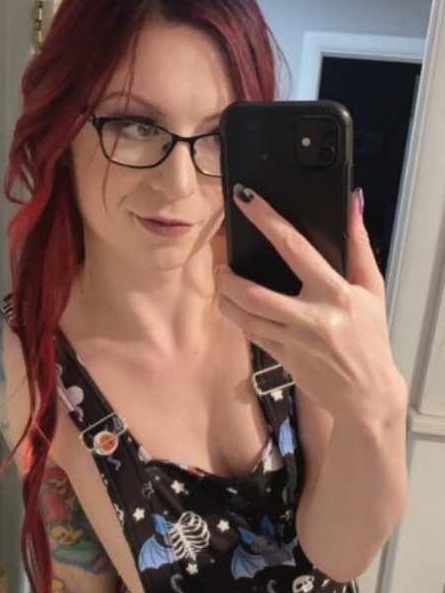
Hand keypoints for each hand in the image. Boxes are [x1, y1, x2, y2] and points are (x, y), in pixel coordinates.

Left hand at [214, 187, 406, 424]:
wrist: (367, 393)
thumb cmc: (370, 338)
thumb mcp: (372, 289)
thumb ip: (358, 245)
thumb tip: (353, 203)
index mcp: (336, 294)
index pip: (296, 248)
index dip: (267, 220)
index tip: (247, 199)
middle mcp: (313, 318)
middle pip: (256, 293)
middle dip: (229, 276)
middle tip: (221, 264)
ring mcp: (294, 342)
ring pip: (246, 317)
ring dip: (227, 299)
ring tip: (223, 284)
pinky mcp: (283, 360)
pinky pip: (253, 335)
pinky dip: (241, 319)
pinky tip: (238, 308)